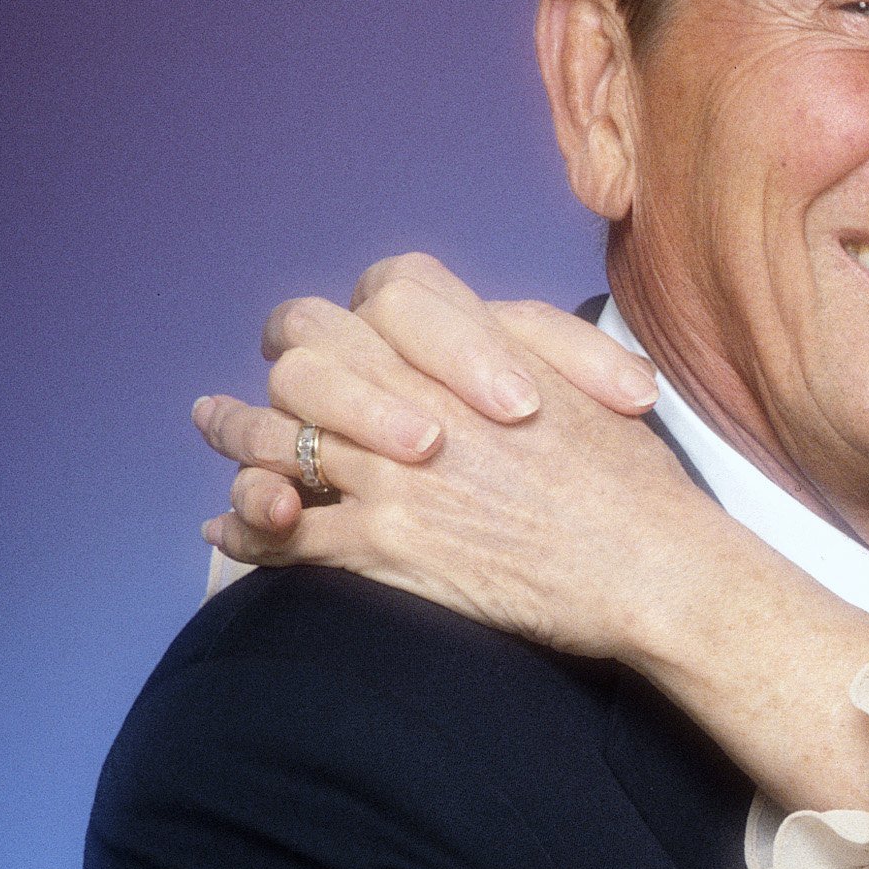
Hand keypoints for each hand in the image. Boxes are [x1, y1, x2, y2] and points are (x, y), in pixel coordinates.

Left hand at [197, 252, 661, 548]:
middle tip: (262, 381)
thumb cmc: (635, 482)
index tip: (326, 340)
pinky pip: (287, 533)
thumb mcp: (586, 373)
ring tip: (213, 429)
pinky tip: (225, 532)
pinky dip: (246, 530)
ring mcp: (396, 474)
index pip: (375, 301)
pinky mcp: (388, 546)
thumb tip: (446, 331)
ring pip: (279, 440)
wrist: (654, 568)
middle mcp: (422, 400)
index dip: (344, 318)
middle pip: (306, 362)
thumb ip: (516, 333)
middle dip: (274, 374)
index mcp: (474, 350)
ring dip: (234, 438)